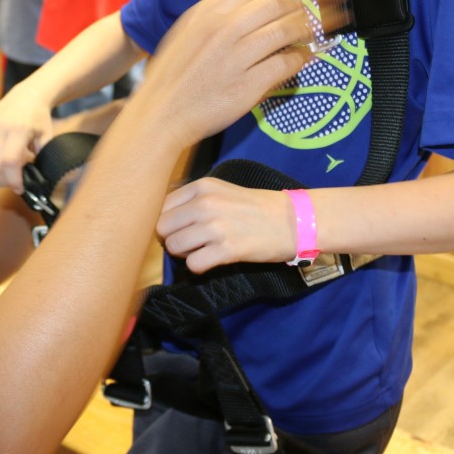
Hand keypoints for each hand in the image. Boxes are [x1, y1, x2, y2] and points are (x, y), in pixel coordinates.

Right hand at [0, 84, 55, 192]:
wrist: (27, 96)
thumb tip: (35, 181)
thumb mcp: (46, 137)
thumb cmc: (38, 119)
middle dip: (2, 179)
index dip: (13, 180)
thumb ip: (41, 158)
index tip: (19, 188)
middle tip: (11, 179)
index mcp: (19, 130)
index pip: (9, 162)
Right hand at [131, 0, 315, 148]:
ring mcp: (237, 56)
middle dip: (304, 0)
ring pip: (287, 29)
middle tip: (319, 2)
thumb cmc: (173, 76)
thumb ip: (216, 15)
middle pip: (277, 2)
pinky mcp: (249, 84)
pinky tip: (306, 56)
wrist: (161, 114)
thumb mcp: (187, 32)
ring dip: (309, 27)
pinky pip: (286, 63)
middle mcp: (223, 29)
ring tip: (319, 28)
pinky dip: (301, 58)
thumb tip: (250, 2)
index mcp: (207, 12)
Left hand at [157, 180, 296, 272]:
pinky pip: (193, 265)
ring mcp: (215, 226)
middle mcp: (205, 203)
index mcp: (202, 186)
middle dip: (172, 238)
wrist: (292, 221)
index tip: (179, 228)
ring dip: (184, 254)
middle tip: (190, 242)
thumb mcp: (221, 190)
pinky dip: (199, 266)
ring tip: (202, 250)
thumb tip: (162, 217)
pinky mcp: (227, 249)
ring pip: (174, 247)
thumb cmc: (255, 207)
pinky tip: (212, 260)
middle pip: (162, 228)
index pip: (161, 206)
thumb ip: (193, 199)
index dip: (167, 221)